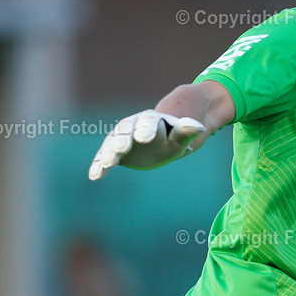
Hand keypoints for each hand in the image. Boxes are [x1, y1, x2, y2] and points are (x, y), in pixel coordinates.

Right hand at [88, 109, 204, 180]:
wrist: (159, 143)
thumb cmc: (172, 139)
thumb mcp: (180, 137)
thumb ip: (187, 131)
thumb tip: (200, 127)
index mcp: (150, 119)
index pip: (147, 121)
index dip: (146, 128)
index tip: (145, 138)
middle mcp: (131, 125)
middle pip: (125, 129)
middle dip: (123, 139)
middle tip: (122, 149)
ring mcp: (120, 138)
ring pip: (111, 143)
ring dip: (108, 153)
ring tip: (107, 164)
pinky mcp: (112, 152)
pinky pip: (103, 157)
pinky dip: (98, 166)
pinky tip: (94, 176)